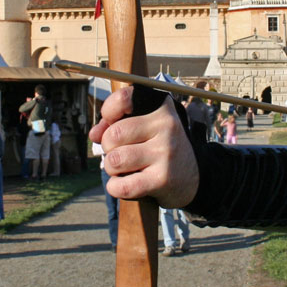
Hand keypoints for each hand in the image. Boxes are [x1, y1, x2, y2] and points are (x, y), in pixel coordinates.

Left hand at [89, 86, 197, 207]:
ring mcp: (166, 152)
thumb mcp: (145, 128)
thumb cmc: (160, 149)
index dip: (108, 112)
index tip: (111, 123)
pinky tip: (122, 185)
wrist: (192, 178)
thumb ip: (116, 124)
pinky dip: (115, 187)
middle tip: (120, 153)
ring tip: (124, 169)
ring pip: (114, 160)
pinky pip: (123, 185)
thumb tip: (94, 134)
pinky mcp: (163, 179)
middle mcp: (167, 126)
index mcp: (161, 108)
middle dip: (108, 148)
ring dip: (112, 168)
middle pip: (112, 135)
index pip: (123, 99)